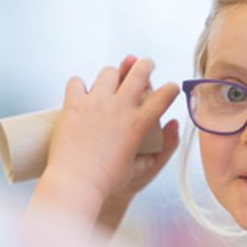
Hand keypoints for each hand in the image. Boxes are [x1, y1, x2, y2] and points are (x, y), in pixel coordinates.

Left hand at [30, 56, 179, 224]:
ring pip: (108, 72)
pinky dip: (79, 85)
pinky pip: (77, 81)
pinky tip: (81, 92)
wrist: (75, 182)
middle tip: (145, 64)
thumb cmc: (106, 181)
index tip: (170, 88)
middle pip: (139, 71)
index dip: (171, 88)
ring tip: (110, 81)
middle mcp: (120, 108)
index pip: (165, 96)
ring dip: (112, 75)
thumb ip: (152, 155)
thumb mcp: (136, 169)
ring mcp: (96, 103)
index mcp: (139, 123)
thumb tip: (165, 140)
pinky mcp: (74, 104)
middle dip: (145, 64)